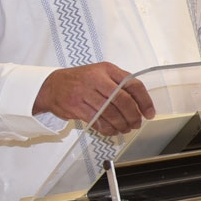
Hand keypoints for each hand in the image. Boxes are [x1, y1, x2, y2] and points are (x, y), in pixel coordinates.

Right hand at [34, 62, 155, 134]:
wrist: (51, 85)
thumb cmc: (80, 80)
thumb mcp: (101, 73)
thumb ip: (120, 84)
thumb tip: (141, 103)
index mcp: (107, 69)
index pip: (133, 84)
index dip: (144, 101)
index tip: (149, 113)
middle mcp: (96, 79)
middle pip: (123, 101)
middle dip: (133, 116)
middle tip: (137, 124)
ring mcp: (84, 92)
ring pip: (110, 113)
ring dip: (121, 124)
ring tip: (125, 128)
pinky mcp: (75, 106)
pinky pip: (96, 121)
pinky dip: (107, 128)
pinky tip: (112, 130)